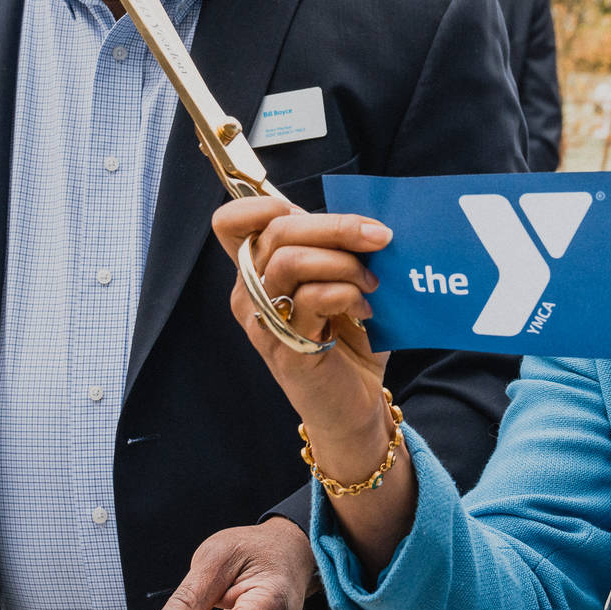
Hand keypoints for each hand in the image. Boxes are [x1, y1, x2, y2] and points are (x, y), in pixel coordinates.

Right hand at [212, 197, 396, 470]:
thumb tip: (363, 214)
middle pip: (276, 231)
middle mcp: (250, 294)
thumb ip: (335, 247)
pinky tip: (365, 310)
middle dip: (337, 226)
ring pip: (291, 261)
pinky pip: (313, 299)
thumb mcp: (340, 281)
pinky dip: (348, 294)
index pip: (231, 223)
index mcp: (258, 271)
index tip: (312, 212)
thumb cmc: (348, 339)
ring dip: (344, 263)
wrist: (354, 405)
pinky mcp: (288, 348)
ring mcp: (264, 322)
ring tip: (372, 282)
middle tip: (380, 237)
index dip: (262, 204)